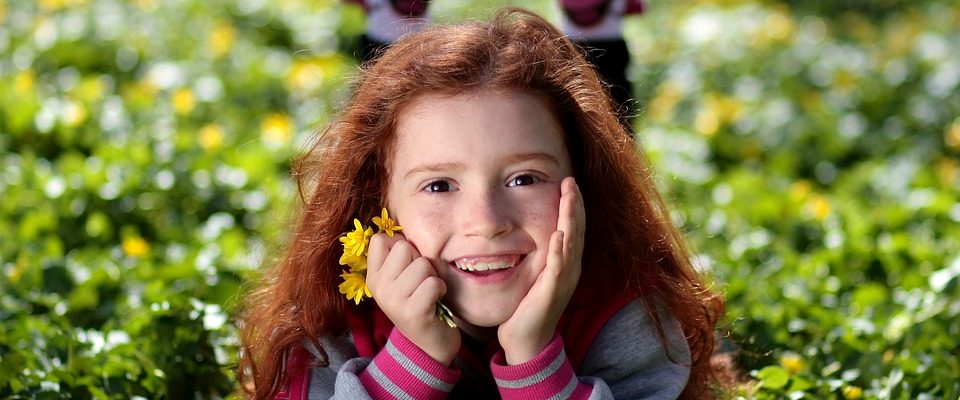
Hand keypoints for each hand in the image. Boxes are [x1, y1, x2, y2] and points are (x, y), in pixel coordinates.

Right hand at [366, 233, 460, 364]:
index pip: (381, 239)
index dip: (401, 246)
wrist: (428, 345)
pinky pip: (434, 283)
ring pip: (423, 264)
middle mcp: (379, 288)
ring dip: (433, 277)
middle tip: (421, 282)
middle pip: (405, 247)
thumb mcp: (400, 280)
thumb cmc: (418, 302)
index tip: (407, 266)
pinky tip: (436, 302)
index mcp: (373, 277)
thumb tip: (401, 230)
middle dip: (420, 260)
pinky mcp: (413, 312)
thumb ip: (398, 256)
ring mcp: (394, 301)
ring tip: (428, 293)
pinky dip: (441, 290)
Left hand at [497, 177, 584, 363]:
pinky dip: (559, 251)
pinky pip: (557, 269)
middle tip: (571, 182)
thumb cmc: (528, 306)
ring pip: (571, 245)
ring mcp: (563, 282)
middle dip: (574, 206)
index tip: (569, 183)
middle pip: (577, 232)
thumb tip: (536, 231)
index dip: (573, 206)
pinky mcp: (551, 293)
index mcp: (567, 264)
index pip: (573, 229)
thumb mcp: (536, 274)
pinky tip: (558, 235)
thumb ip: (540, 254)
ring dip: (570, 220)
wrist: (526, 340)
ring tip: (569, 198)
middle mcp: (570, 270)